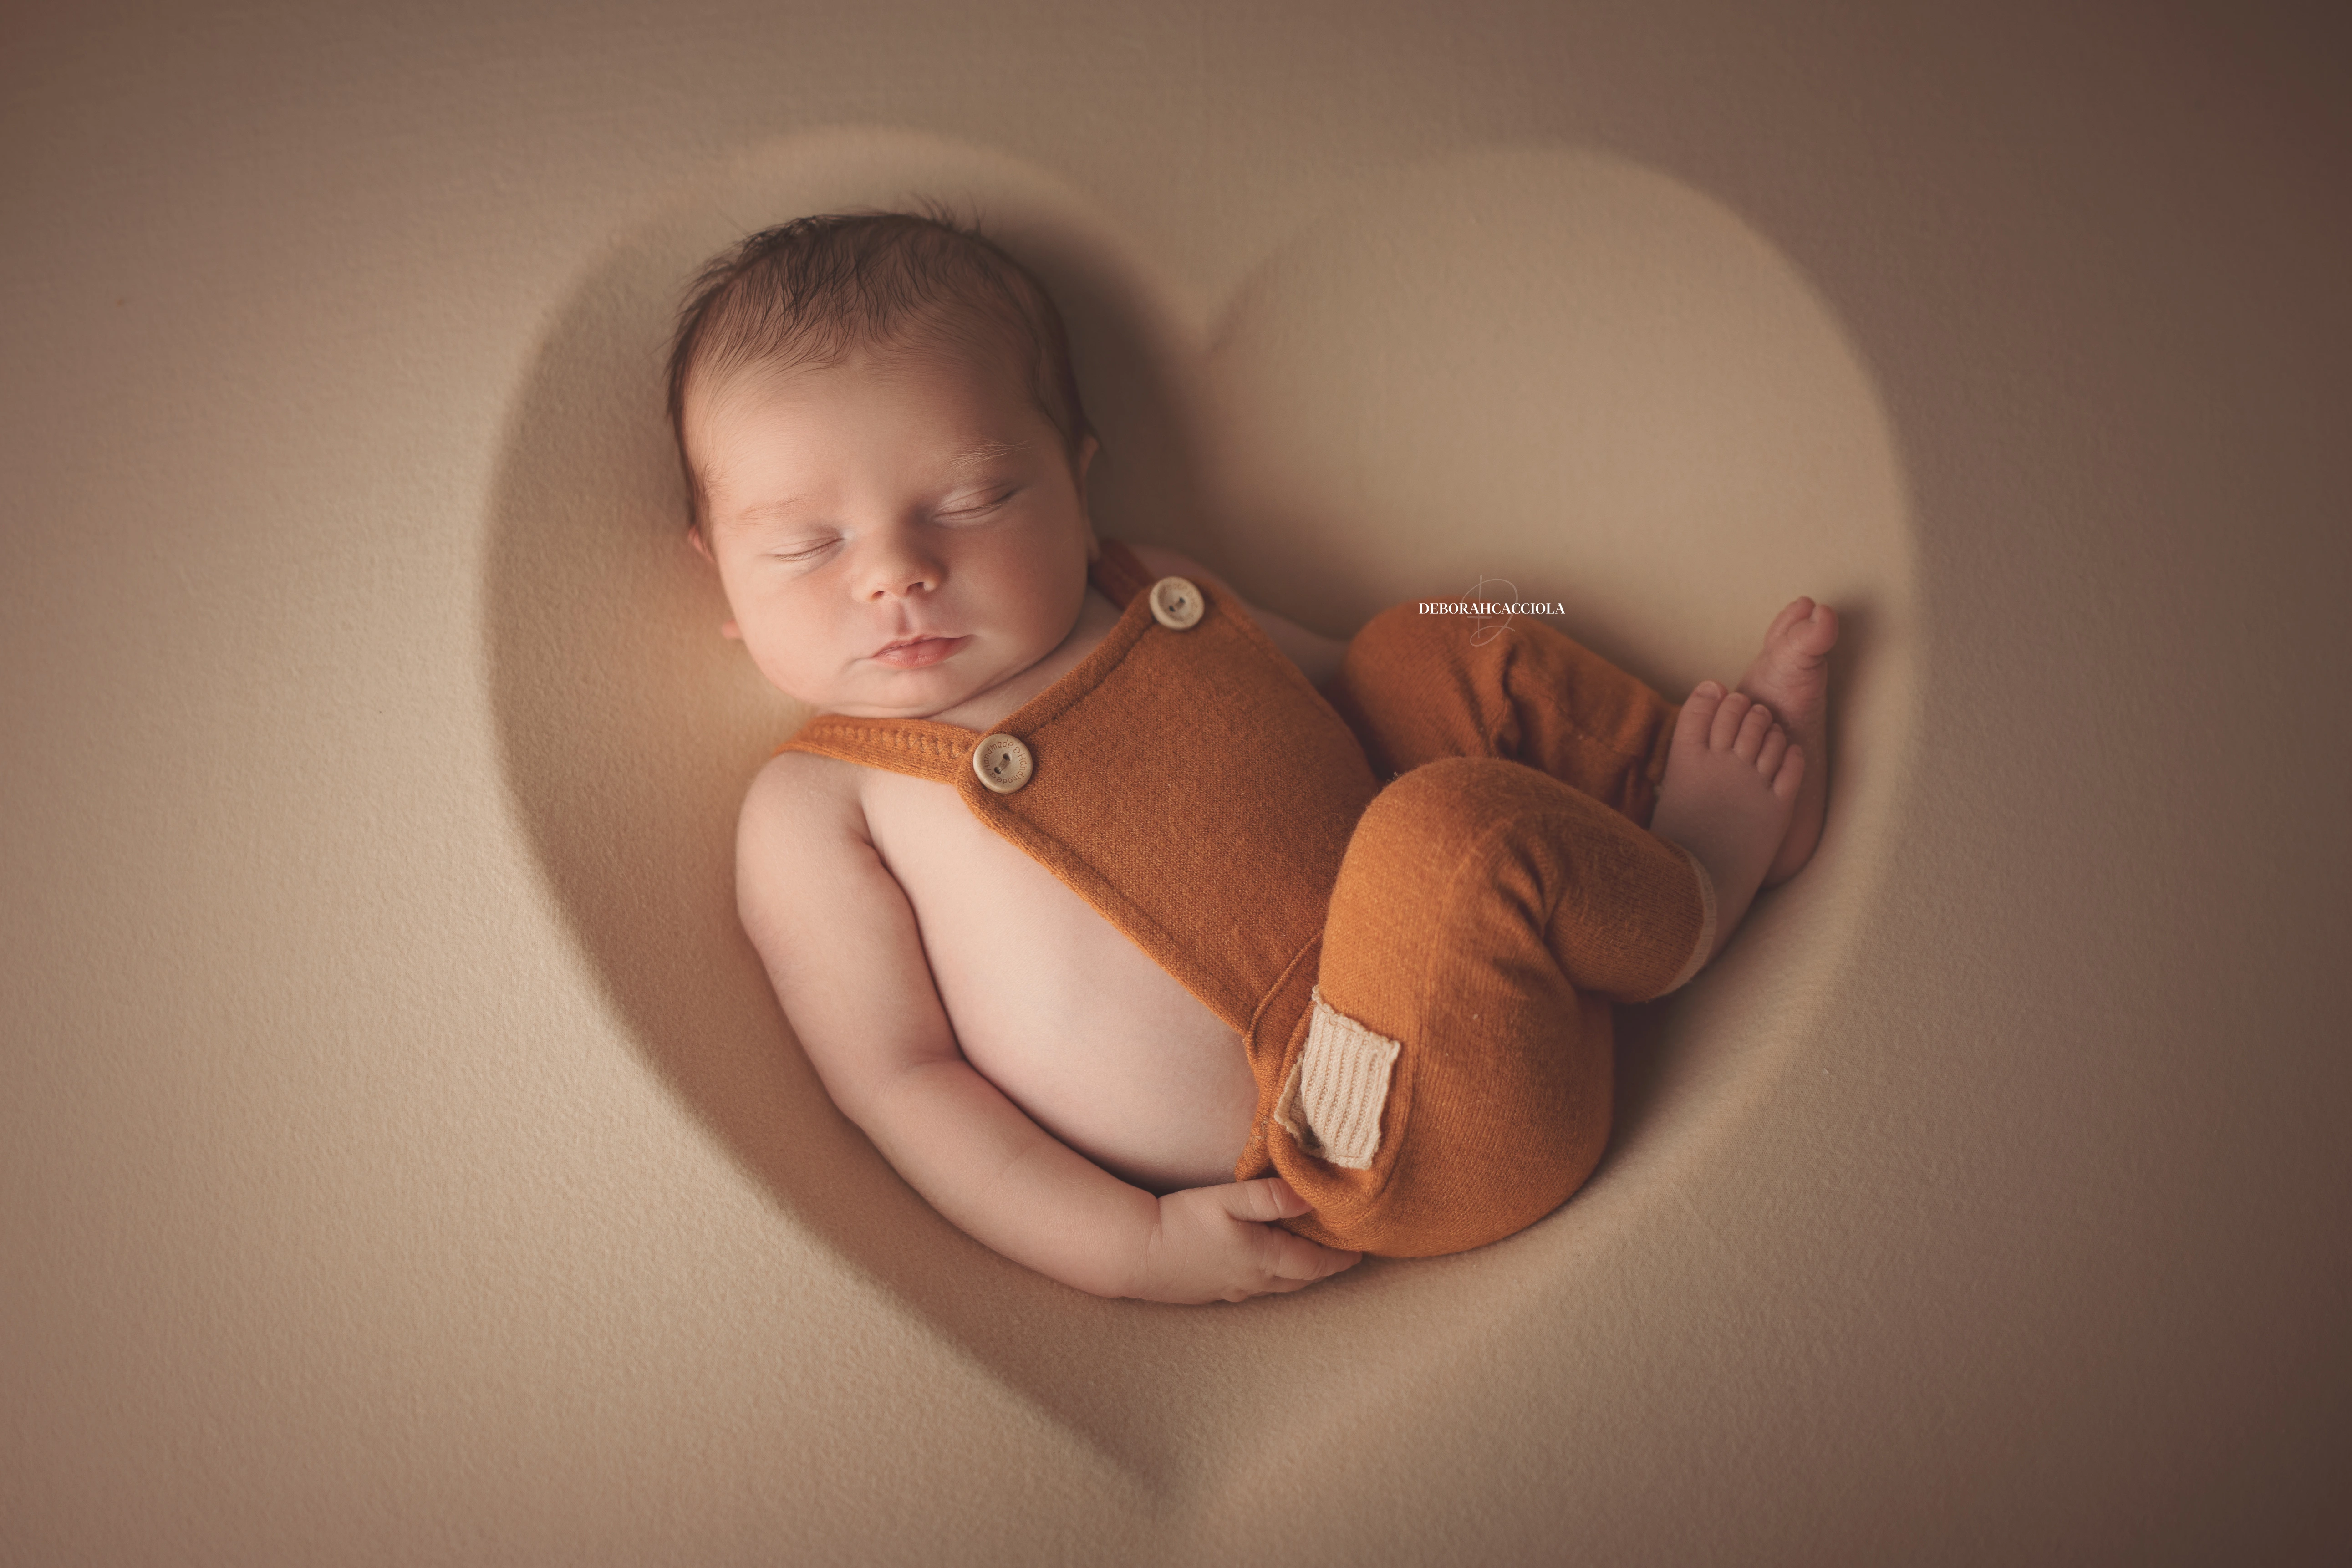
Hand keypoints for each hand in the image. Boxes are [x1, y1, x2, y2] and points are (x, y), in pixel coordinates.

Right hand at [1127, 1177, 1363, 1303]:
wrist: (1135, 1253)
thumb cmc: (1182, 1222)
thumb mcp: (1228, 1200)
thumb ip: (1271, 1198)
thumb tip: (1311, 1199)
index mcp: (1265, 1259)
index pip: (1315, 1264)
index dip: (1339, 1259)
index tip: (1359, 1252)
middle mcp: (1254, 1282)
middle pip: (1300, 1279)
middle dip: (1323, 1268)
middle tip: (1340, 1256)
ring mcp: (1232, 1290)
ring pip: (1278, 1286)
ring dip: (1298, 1274)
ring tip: (1309, 1259)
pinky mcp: (1212, 1292)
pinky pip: (1254, 1288)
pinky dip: (1272, 1277)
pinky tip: (1264, 1266)